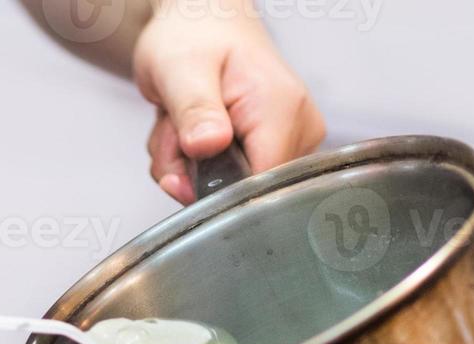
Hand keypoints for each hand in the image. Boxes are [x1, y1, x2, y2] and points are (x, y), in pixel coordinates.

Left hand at [134, 4, 324, 203]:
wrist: (200, 21)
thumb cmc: (193, 35)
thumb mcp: (180, 69)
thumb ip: (194, 111)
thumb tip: (209, 146)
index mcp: (282, 109)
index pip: (258, 188)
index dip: (212, 190)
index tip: (183, 161)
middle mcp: (297, 128)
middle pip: (240, 192)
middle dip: (192, 173)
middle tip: (175, 131)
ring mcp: (289, 140)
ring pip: (226, 190)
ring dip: (186, 167)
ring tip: (181, 124)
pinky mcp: (272, 148)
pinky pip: (225, 181)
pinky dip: (194, 165)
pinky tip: (190, 132)